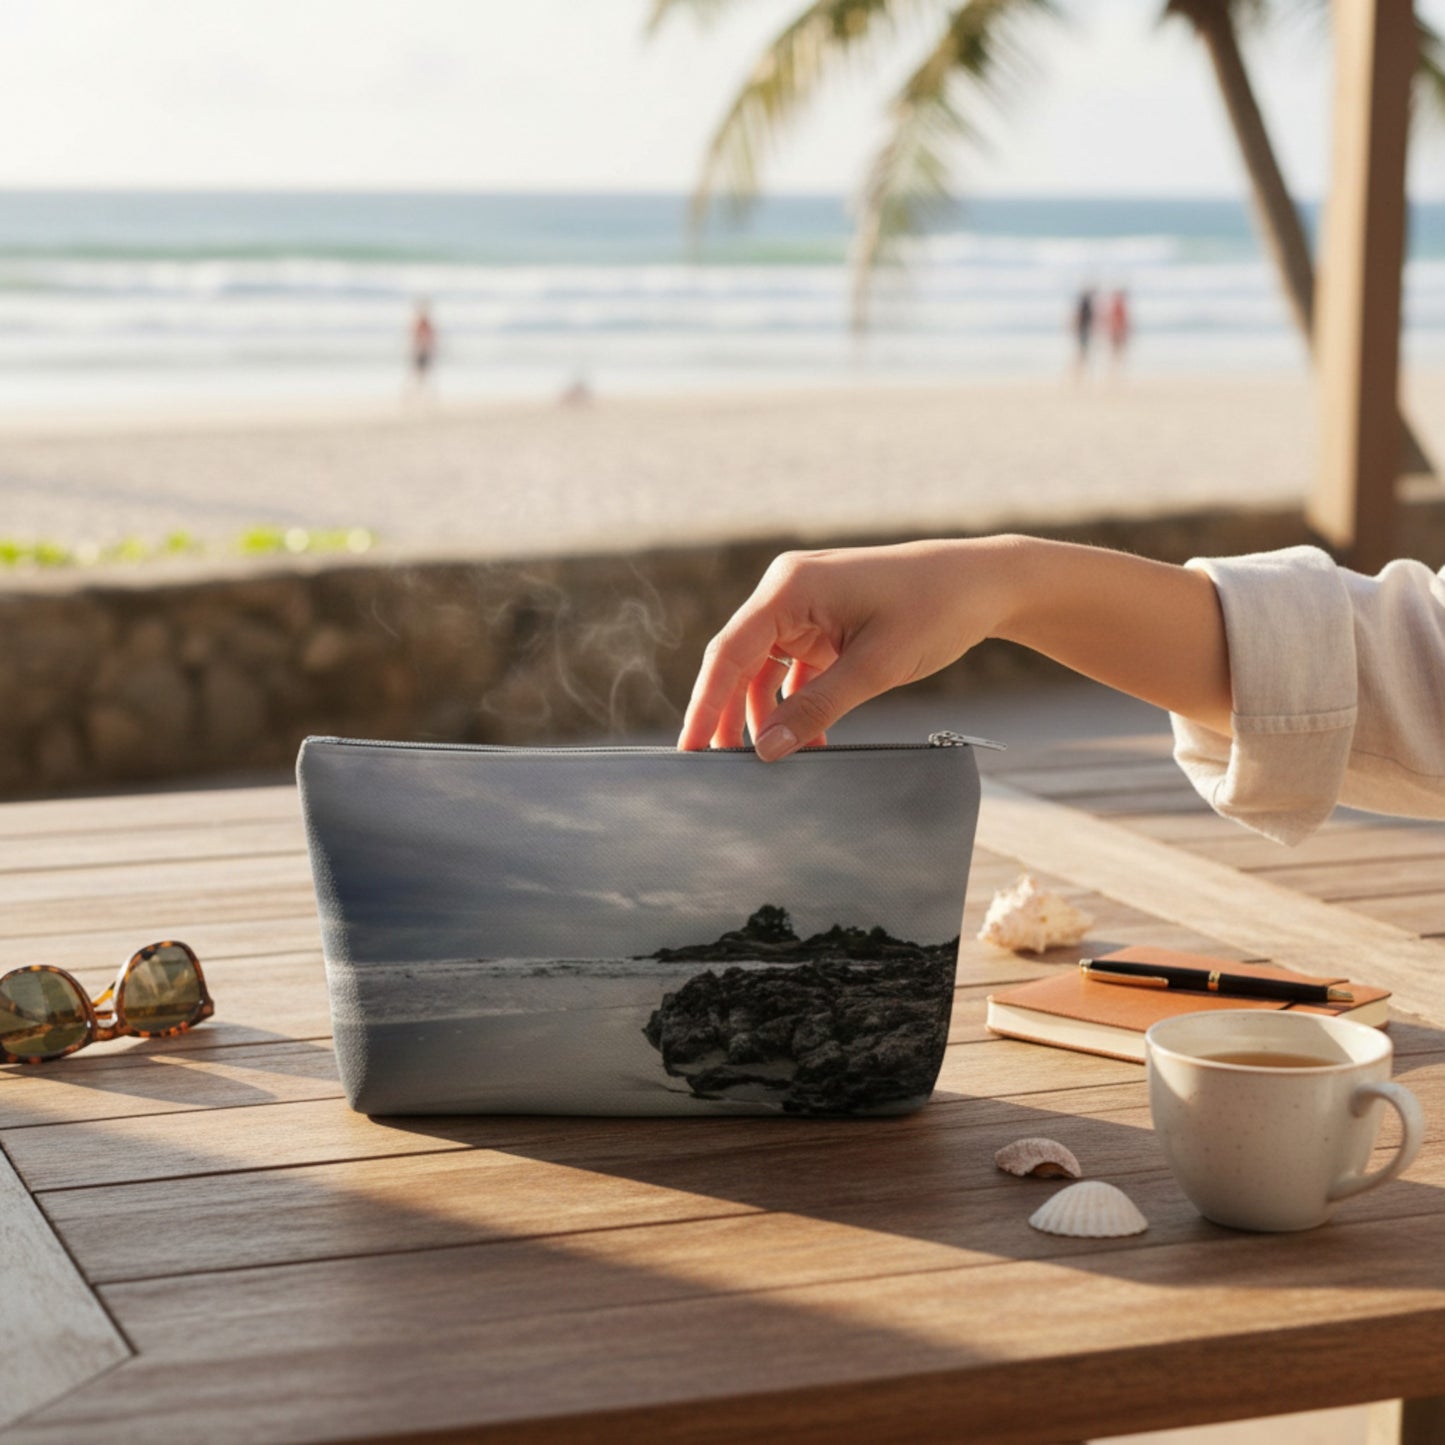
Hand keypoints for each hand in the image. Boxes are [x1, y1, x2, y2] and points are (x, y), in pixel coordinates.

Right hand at [678, 538, 1017, 758]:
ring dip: (767, 715)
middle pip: (739, 663)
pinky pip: (794, 670)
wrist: (986, 584)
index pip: (729, 652)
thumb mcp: (875, 666)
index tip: (691, 749)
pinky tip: (808, 742)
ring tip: (768, 762)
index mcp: (789, 587)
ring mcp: (805, 607)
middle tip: (719, 768)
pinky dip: (797, 705)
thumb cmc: (935, 607)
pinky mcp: (825, 624)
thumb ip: (817, 707)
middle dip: (730, 715)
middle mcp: (788, 592)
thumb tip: (767, 749)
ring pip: (764, 671)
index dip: (705, 705)